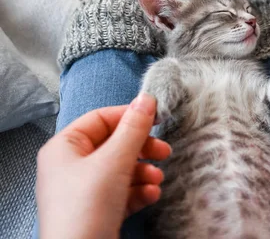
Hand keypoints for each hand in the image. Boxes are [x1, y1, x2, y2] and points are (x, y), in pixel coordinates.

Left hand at [36, 93, 170, 238]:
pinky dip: (137, 191)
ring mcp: (82, 192)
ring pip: (119, 169)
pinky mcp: (94, 213)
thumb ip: (133, 128)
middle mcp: (69, 167)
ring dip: (142, 171)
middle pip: (112, 144)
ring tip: (158, 179)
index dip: (129, 116)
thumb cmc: (88, 207)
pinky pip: (119, 193)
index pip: (100, 118)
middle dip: (140, 148)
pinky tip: (151, 195)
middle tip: (164, 152)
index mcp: (64, 147)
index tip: (157, 118)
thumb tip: (148, 97)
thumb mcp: (114, 161)